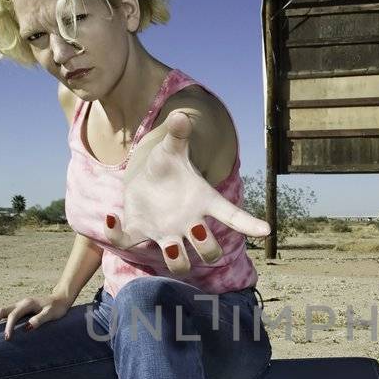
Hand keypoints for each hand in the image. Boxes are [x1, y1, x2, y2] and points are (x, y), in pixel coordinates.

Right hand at [0, 291, 72, 339]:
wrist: (60, 299)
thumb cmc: (57, 308)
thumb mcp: (51, 314)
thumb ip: (40, 319)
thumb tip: (28, 327)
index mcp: (27, 304)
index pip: (14, 316)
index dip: (9, 327)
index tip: (7, 338)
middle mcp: (20, 303)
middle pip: (2, 310)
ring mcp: (19, 305)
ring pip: (1, 310)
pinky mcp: (19, 308)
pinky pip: (4, 312)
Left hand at [104, 110, 271, 276]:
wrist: (145, 181)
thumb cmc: (167, 167)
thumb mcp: (171, 149)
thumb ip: (178, 134)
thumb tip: (180, 115)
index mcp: (202, 202)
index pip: (230, 215)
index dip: (247, 223)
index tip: (266, 230)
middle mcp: (188, 224)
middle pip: (208, 249)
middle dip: (207, 247)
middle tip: (197, 230)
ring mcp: (166, 233)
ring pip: (178, 262)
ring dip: (177, 260)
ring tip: (169, 246)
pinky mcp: (140, 234)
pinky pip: (128, 242)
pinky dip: (117, 234)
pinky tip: (112, 218)